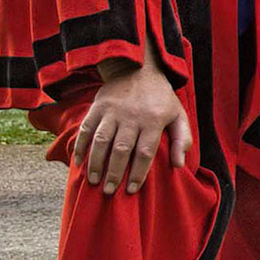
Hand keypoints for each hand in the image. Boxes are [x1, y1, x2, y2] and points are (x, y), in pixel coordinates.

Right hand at [74, 59, 191, 194]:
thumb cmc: (161, 98)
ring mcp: (113, 111)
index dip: (138, 173)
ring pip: (101, 141)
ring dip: (96, 163)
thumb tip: (179, 165)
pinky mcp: (98, 106)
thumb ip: (181, 139)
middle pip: (121, 150)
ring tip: (94, 181)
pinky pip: (86, 128)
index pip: (145, 152)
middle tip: (109, 191)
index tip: (132, 190)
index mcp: (153, 120)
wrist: (139, 69)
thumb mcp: (178, 114)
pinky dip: (80, 145)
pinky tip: (78, 162)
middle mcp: (132, 116)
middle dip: (114, 173)